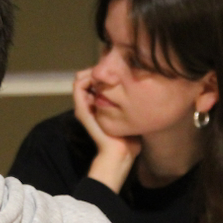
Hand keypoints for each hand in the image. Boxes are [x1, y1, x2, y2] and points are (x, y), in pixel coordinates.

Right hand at [73, 69, 140, 192]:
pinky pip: (78, 86)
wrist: (120, 153)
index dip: (105, 70)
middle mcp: (89, 103)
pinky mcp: (82, 109)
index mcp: (99, 103)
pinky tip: (105, 80)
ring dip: (93, 72)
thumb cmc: (129, 137)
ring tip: (110, 75)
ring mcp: (84, 106)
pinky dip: (88, 78)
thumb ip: (133, 100)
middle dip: (100, 69)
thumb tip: (144, 84)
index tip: (121, 69)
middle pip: (86, 75)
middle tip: (116, 70)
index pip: (95, 78)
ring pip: (80, 77)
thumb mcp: (132, 114)